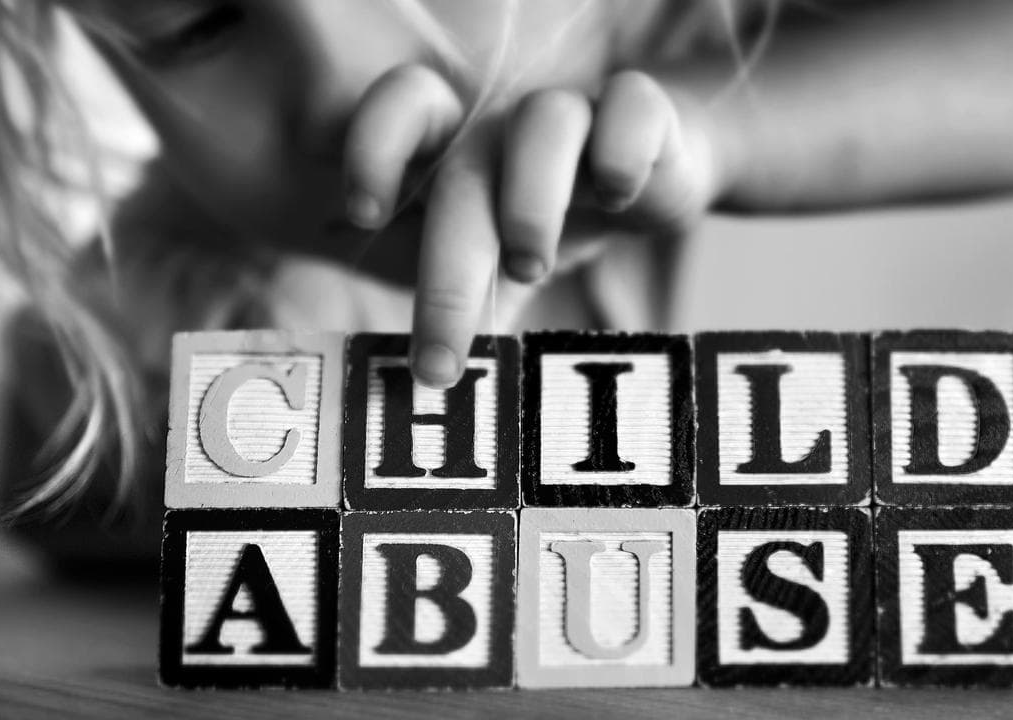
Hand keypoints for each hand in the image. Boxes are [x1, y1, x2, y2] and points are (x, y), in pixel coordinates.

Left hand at [343, 64, 718, 387]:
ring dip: (529, 202)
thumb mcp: (487, 272)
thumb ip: (450, 309)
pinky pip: (632, 105)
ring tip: (530, 269)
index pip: (399, 112)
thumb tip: (405, 402)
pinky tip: (620, 195)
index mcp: (451, 153)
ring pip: (545, 120)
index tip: (361, 216)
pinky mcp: (644, 111)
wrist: (651, 176)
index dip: (372, 148)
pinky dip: (623, 151)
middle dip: (446, 270)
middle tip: (439, 360)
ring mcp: (573, 112)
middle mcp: (504, 127)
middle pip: (465, 171)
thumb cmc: (544, 229)